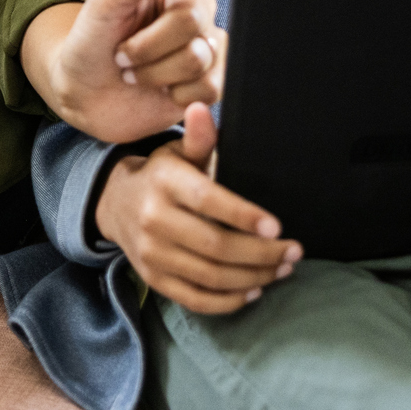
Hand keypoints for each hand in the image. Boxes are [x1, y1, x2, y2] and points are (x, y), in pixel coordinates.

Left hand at [26, 0, 232, 142]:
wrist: (84, 93)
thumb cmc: (93, 40)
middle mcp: (196, 13)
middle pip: (192, 19)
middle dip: (148, 43)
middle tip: (125, 52)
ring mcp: (205, 49)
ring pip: (199, 58)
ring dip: (156, 72)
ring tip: (137, 72)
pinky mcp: (209, 85)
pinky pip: (211, 88)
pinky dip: (177, 95)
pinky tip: (162, 90)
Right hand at [95, 103, 300, 313]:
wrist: (116, 204)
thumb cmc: (162, 175)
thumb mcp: (177, 152)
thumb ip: (198, 138)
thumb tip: (202, 109)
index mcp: (165, 183)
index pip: (208, 201)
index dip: (244, 215)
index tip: (277, 226)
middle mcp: (154, 220)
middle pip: (215, 246)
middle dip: (262, 253)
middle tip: (294, 252)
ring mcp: (152, 254)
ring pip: (210, 276)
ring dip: (253, 277)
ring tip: (282, 270)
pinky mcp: (154, 279)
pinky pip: (196, 299)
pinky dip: (229, 300)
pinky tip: (254, 290)